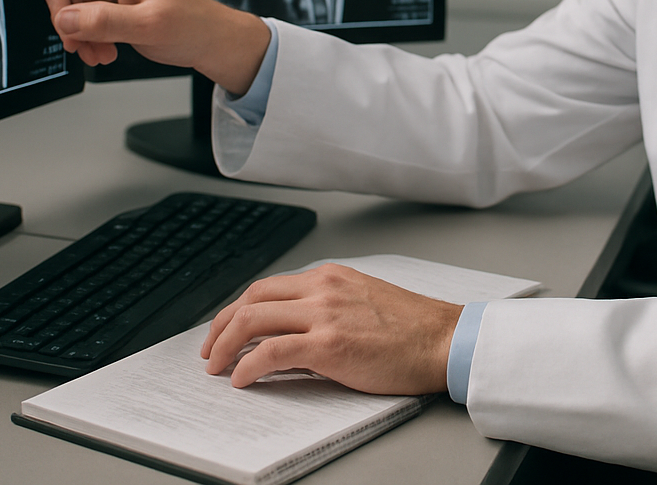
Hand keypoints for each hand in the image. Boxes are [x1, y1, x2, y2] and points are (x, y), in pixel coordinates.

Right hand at [0, 0, 269, 93]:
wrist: (208, 42)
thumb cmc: (190, 23)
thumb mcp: (148, 24)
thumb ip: (105, 21)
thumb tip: (66, 21)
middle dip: (64, 18)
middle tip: (81, 44)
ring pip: (69, 9)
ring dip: (78, 35)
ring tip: (100, 56)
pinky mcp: (111, 9)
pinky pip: (82, 22)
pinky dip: (87, 41)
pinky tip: (105, 55)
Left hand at [201, 263, 461, 395]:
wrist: (445, 340)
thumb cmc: (414, 330)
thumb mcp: (363, 303)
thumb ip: (327, 310)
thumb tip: (291, 337)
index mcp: (330, 277)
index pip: (268, 287)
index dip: (238, 309)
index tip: (226, 329)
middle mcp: (323, 288)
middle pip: (252, 298)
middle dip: (221, 325)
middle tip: (211, 350)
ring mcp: (325, 314)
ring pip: (253, 319)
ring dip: (225, 345)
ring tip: (217, 367)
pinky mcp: (330, 344)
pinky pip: (271, 351)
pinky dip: (248, 365)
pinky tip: (242, 379)